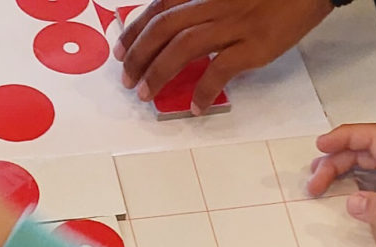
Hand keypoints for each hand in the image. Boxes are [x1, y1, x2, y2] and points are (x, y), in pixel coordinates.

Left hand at [116, 0, 330, 111]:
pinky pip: (219, 70)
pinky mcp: (253, 46)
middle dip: (139, 55)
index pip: (160, 6)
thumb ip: (205, 7)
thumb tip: (182, 34)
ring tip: (146, 94)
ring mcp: (233, 24)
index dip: (136, 29)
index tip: (122, 50)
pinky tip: (196, 106)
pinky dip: (203, 91)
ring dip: (159, 73)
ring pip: (183, 47)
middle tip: (128, 79)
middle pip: (164, 28)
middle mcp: (213, 2)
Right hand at [308, 124, 375, 246]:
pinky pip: (374, 183)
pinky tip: (343, 196)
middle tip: (312, 184)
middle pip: (364, 151)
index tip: (319, 147)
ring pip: (367, 166)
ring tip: (319, 187)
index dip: (344, 136)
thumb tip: (350, 200)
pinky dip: (354, 185)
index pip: (373, 138)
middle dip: (335, 160)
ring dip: (342, 171)